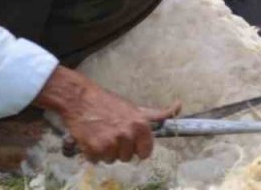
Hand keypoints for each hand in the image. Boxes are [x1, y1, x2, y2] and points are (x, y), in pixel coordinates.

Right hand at [54, 75, 179, 163]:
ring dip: (107, 152)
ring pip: (112, 160)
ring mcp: (110, 144)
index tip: (132, 143)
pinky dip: (93, 153)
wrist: (81, 100)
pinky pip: (97, 161)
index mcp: (140, 126)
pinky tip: (92, 139)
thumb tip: (179, 106)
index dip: (138, 149)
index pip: (146, 152)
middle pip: (128, 157)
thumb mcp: (136, 109)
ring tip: (102, 136)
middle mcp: (127, 135)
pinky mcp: (94, 149)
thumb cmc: (109, 103)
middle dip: (121, 149)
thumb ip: (157, 114)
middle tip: (113, 135)